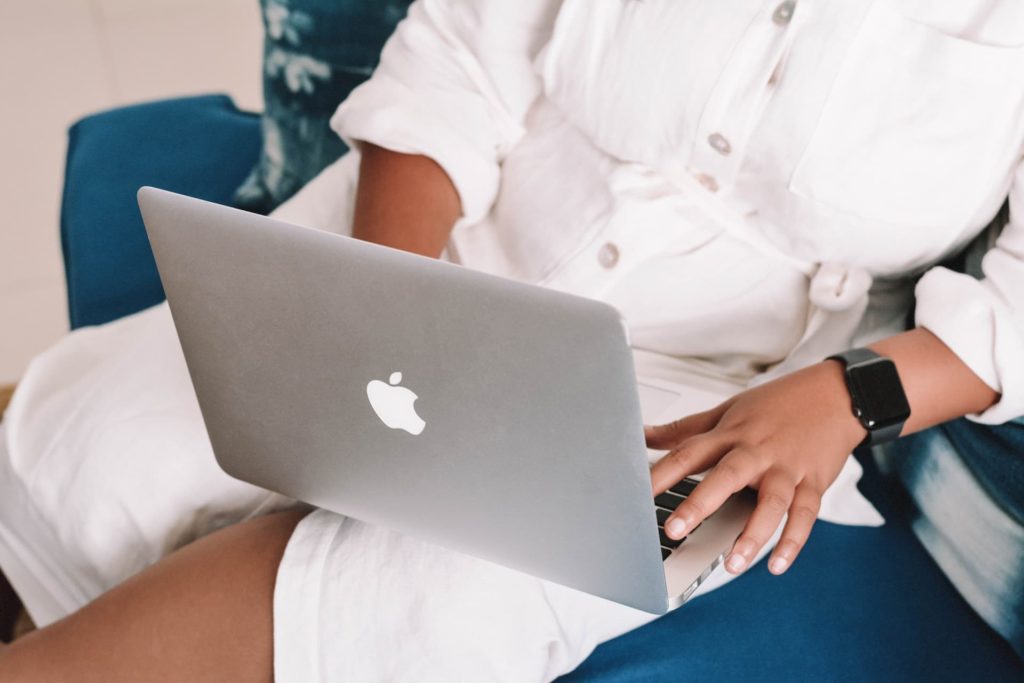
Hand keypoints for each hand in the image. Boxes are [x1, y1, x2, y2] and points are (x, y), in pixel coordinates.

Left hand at [647, 360, 866, 575]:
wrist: (836, 394)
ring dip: (751, 535)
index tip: (638, 493)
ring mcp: (786, 468)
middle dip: (699, 503)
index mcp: (731, 433)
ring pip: (770, 503)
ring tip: (731, 564)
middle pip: (726, 476)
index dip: (662, 472)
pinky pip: (805, 515)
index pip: (690, 451)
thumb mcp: (727, 410)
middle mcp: (757, 451)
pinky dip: (793, 542)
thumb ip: (685, 428)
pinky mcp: (813, 482)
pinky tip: (777, 564)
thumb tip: (643, 434)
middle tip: (674, 529)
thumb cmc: (777, 405)